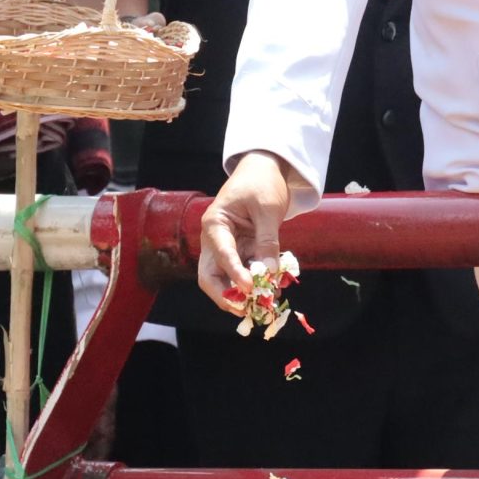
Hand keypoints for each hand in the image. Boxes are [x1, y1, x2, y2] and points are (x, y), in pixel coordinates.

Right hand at [196, 152, 300, 313]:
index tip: (250, 288)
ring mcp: (225, 247)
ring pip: (223, 279)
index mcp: (215, 224)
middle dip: (225, 295)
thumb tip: (269, 272)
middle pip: (209, 276)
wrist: (263, 169)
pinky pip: (241, 273)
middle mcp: (214, 239)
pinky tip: (269, 292)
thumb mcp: (268, 209)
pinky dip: (253, 284)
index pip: (221, 254)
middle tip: (245, 309)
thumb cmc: (262, 183)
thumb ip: (267, 241)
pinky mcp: (238, 251)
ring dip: (240, 294)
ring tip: (262, 305)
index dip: (234, 274)